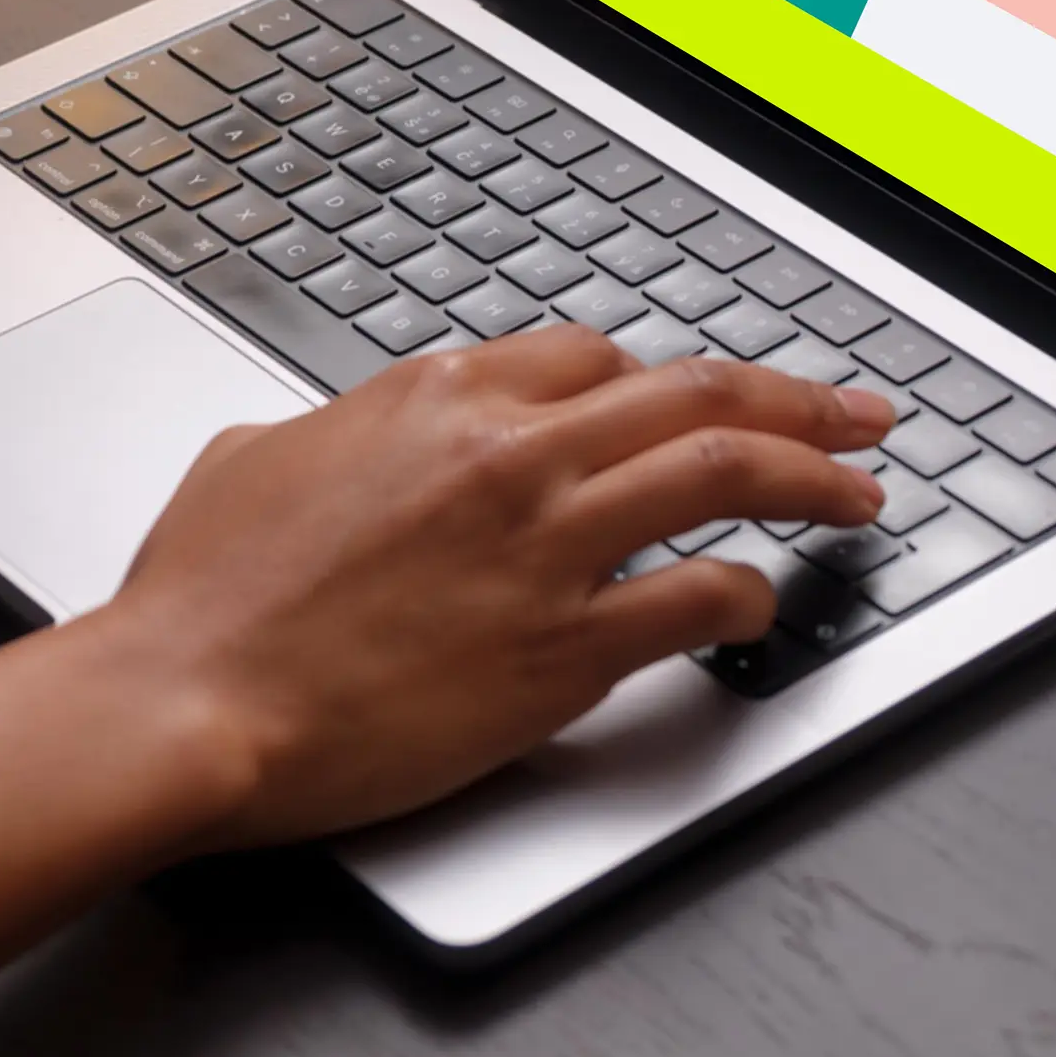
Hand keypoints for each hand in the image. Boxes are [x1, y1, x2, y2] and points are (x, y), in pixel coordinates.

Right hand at [64, 333, 894, 848]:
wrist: (189, 700)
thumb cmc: (203, 600)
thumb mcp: (254, 457)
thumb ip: (330, 434)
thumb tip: (340, 439)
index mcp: (438, 396)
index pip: (594, 356)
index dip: (662, 378)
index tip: (698, 401)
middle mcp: (510, 452)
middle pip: (694, 392)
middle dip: (797, 398)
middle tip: (858, 414)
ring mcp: (546, 547)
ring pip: (724, 473)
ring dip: (816, 477)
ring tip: (866, 492)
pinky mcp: (563, 650)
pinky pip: (698, 600)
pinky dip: (749, 595)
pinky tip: (764, 604)